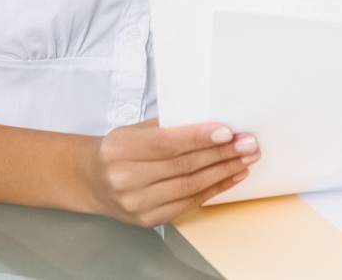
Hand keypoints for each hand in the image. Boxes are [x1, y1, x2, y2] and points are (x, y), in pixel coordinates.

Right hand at [84, 120, 259, 225]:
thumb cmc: (120, 149)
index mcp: (120, 149)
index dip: (198, 138)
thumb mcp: (135, 130)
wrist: (94, 181)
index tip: (227, 132)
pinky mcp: (149, 220)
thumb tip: (213, 122)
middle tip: (248, 143)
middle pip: (182, 166)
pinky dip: (215, 189)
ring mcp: (137, 203)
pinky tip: (232, 176)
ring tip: (246, 158)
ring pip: (189, 187)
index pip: (166, 144)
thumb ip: (169, 126)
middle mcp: (125, 179)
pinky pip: (189, 203)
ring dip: (223, 172)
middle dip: (220, 154)